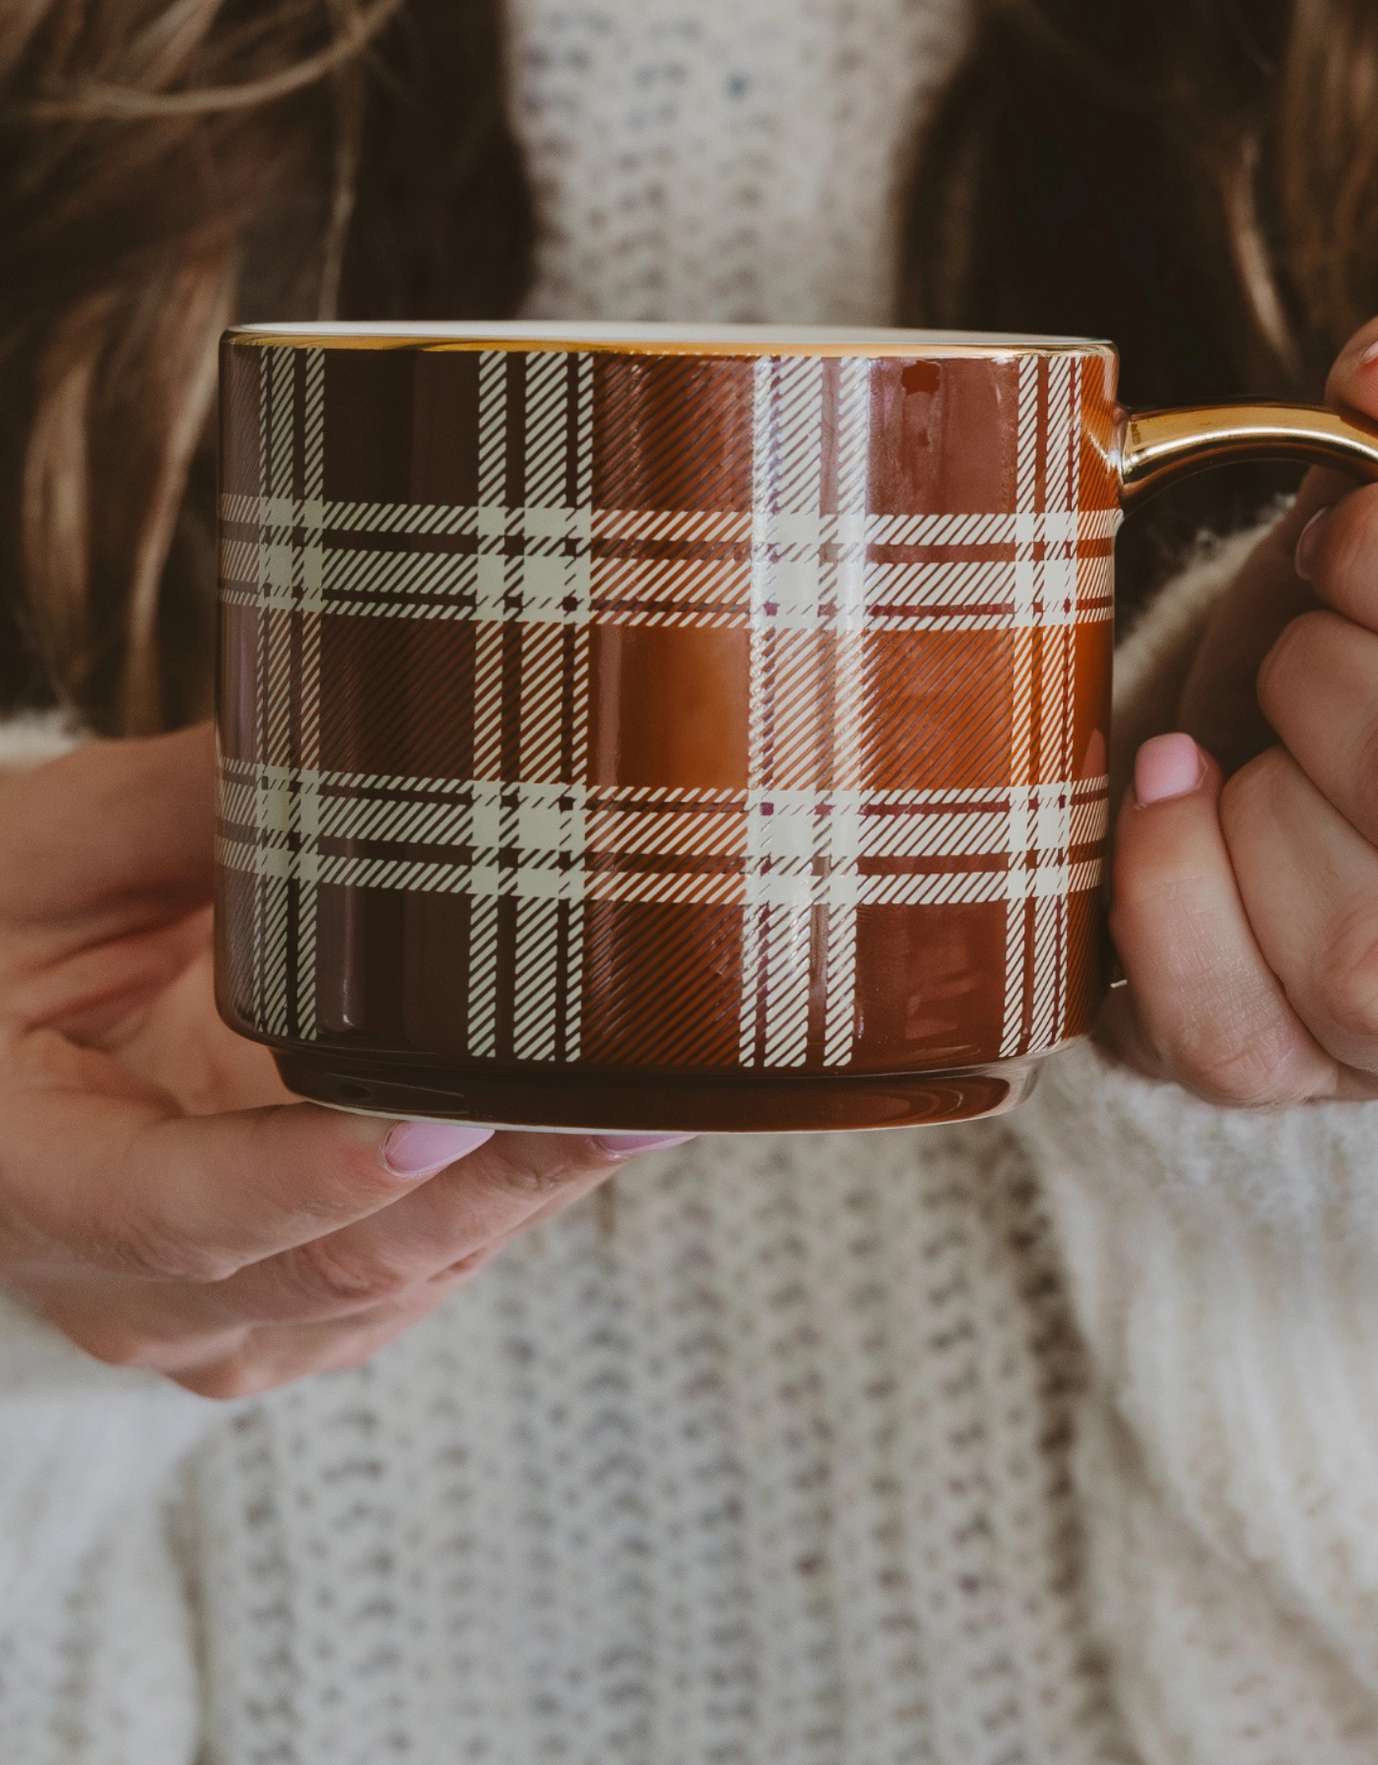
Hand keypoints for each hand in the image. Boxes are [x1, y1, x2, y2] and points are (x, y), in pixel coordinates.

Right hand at [0, 729, 683, 1396]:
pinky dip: (512, 1200)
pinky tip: (592, 1122)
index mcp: (31, 1181)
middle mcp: (129, 1290)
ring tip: (652, 1096)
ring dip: (530, 1195)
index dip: (314, 1176)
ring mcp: (223, 1319)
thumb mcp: (47, 854)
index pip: (180, 1214)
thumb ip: (177, 805)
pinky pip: (425, 1270)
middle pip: (338, 1270)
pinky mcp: (301, 1304)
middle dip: (500, 1186)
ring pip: (404, 1283)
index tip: (444, 1119)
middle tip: (635, 1101)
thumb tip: (342, 722)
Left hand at [1109, 308, 1377, 1103]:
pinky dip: (1170, 891)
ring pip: (1369, 949)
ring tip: (1256, 742)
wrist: (1284, 768)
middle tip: (1305, 639)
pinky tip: (1174, 795)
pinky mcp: (1294, 1073)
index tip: (1346, 538)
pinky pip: (1232, 1032)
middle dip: (1329, 669)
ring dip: (1266, 793)